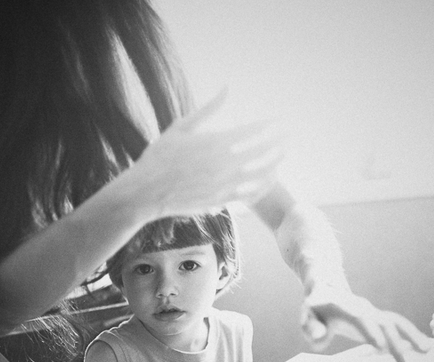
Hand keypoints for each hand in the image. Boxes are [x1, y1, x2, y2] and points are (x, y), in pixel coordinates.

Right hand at [125, 89, 283, 218]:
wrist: (146, 192)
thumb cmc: (159, 157)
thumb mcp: (180, 127)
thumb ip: (207, 110)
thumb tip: (226, 89)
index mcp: (213, 143)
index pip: (249, 131)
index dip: (266, 126)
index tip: (277, 121)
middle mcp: (221, 164)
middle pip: (259, 152)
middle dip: (276, 143)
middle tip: (288, 137)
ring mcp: (222, 184)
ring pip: (258, 174)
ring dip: (273, 164)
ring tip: (283, 156)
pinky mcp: (219, 200)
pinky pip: (247, 193)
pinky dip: (261, 185)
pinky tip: (268, 180)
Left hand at [302, 286, 431, 361]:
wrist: (326, 289)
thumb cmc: (315, 308)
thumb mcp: (306, 316)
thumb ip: (310, 327)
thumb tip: (322, 336)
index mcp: (345, 307)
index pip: (360, 319)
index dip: (371, 331)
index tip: (381, 348)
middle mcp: (363, 308)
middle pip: (382, 322)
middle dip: (394, 342)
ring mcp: (372, 312)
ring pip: (395, 321)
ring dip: (411, 335)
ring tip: (426, 351)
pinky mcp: (378, 318)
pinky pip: (397, 325)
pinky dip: (410, 335)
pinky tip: (422, 348)